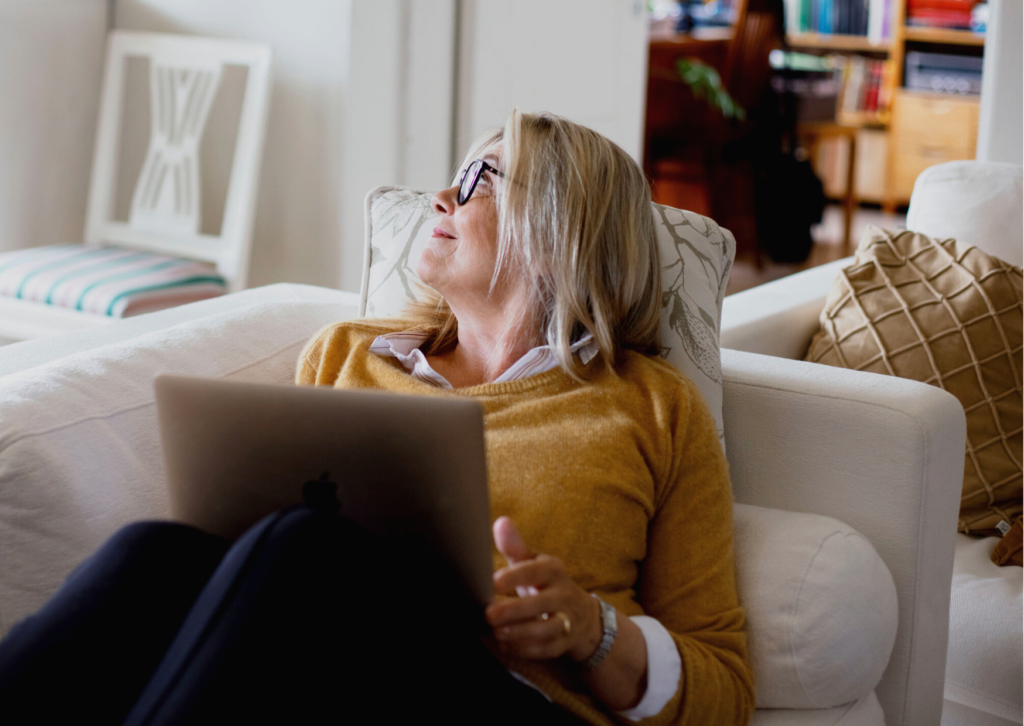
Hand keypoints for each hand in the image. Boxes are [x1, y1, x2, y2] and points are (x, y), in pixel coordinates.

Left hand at [485, 516, 601, 661]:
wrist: (580, 613)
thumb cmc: (545, 583)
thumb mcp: (532, 562)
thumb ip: (515, 545)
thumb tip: (501, 522)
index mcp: (553, 570)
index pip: (535, 572)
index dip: (514, 577)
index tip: (493, 582)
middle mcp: (564, 594)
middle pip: (541, 604)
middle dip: (515, 610)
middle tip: (488, 614)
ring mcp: (567, 620)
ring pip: (547, 629)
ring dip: (521, 633)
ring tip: (497, 633)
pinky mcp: (565, 642)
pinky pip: (548, 649)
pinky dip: (526, 650)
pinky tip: (505, 648)